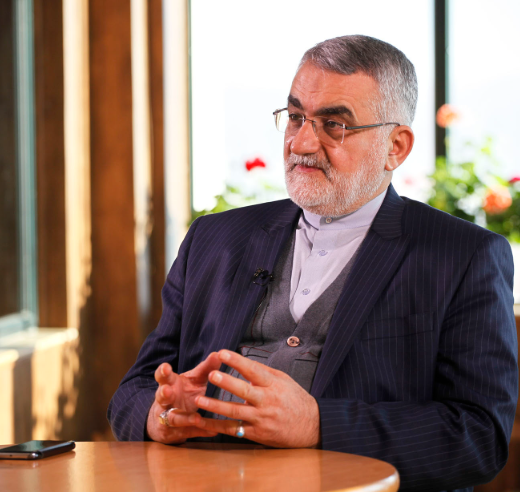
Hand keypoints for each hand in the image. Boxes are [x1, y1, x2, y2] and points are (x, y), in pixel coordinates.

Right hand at [146, 353, 221, 443]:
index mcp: (169, 385)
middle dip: (164, 394)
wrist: (165, 421)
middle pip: (161, 396)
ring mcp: (167, 418)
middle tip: (167, 391)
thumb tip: (219, 354)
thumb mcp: (193, 380)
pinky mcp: (175, 433)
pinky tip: (213, 431)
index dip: (162, 372)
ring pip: (173, 418)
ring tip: (196, 417)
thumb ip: (205, 368)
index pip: (162, 377)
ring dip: (184, 418)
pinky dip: (201, 431)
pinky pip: (188, 432)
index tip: (166, 367)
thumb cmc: (182, 393)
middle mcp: (165, 401)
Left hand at [193, 350, 320, 447]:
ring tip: (199, 400)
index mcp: (273, 385)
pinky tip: (204, 422)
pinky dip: (218, 427)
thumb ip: (262, 372)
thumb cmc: (295, 399)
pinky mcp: (258, 434)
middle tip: (211, 374)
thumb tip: (242, 362)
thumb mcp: (283, 380)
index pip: (253, 370)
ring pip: (235, 412)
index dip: (237, 361)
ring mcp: (262, 419)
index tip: (222, 352)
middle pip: (243, 391)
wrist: (312, 426)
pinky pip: (234, 430)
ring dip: (215, 406)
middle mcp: (267, 401)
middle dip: (226, 382)